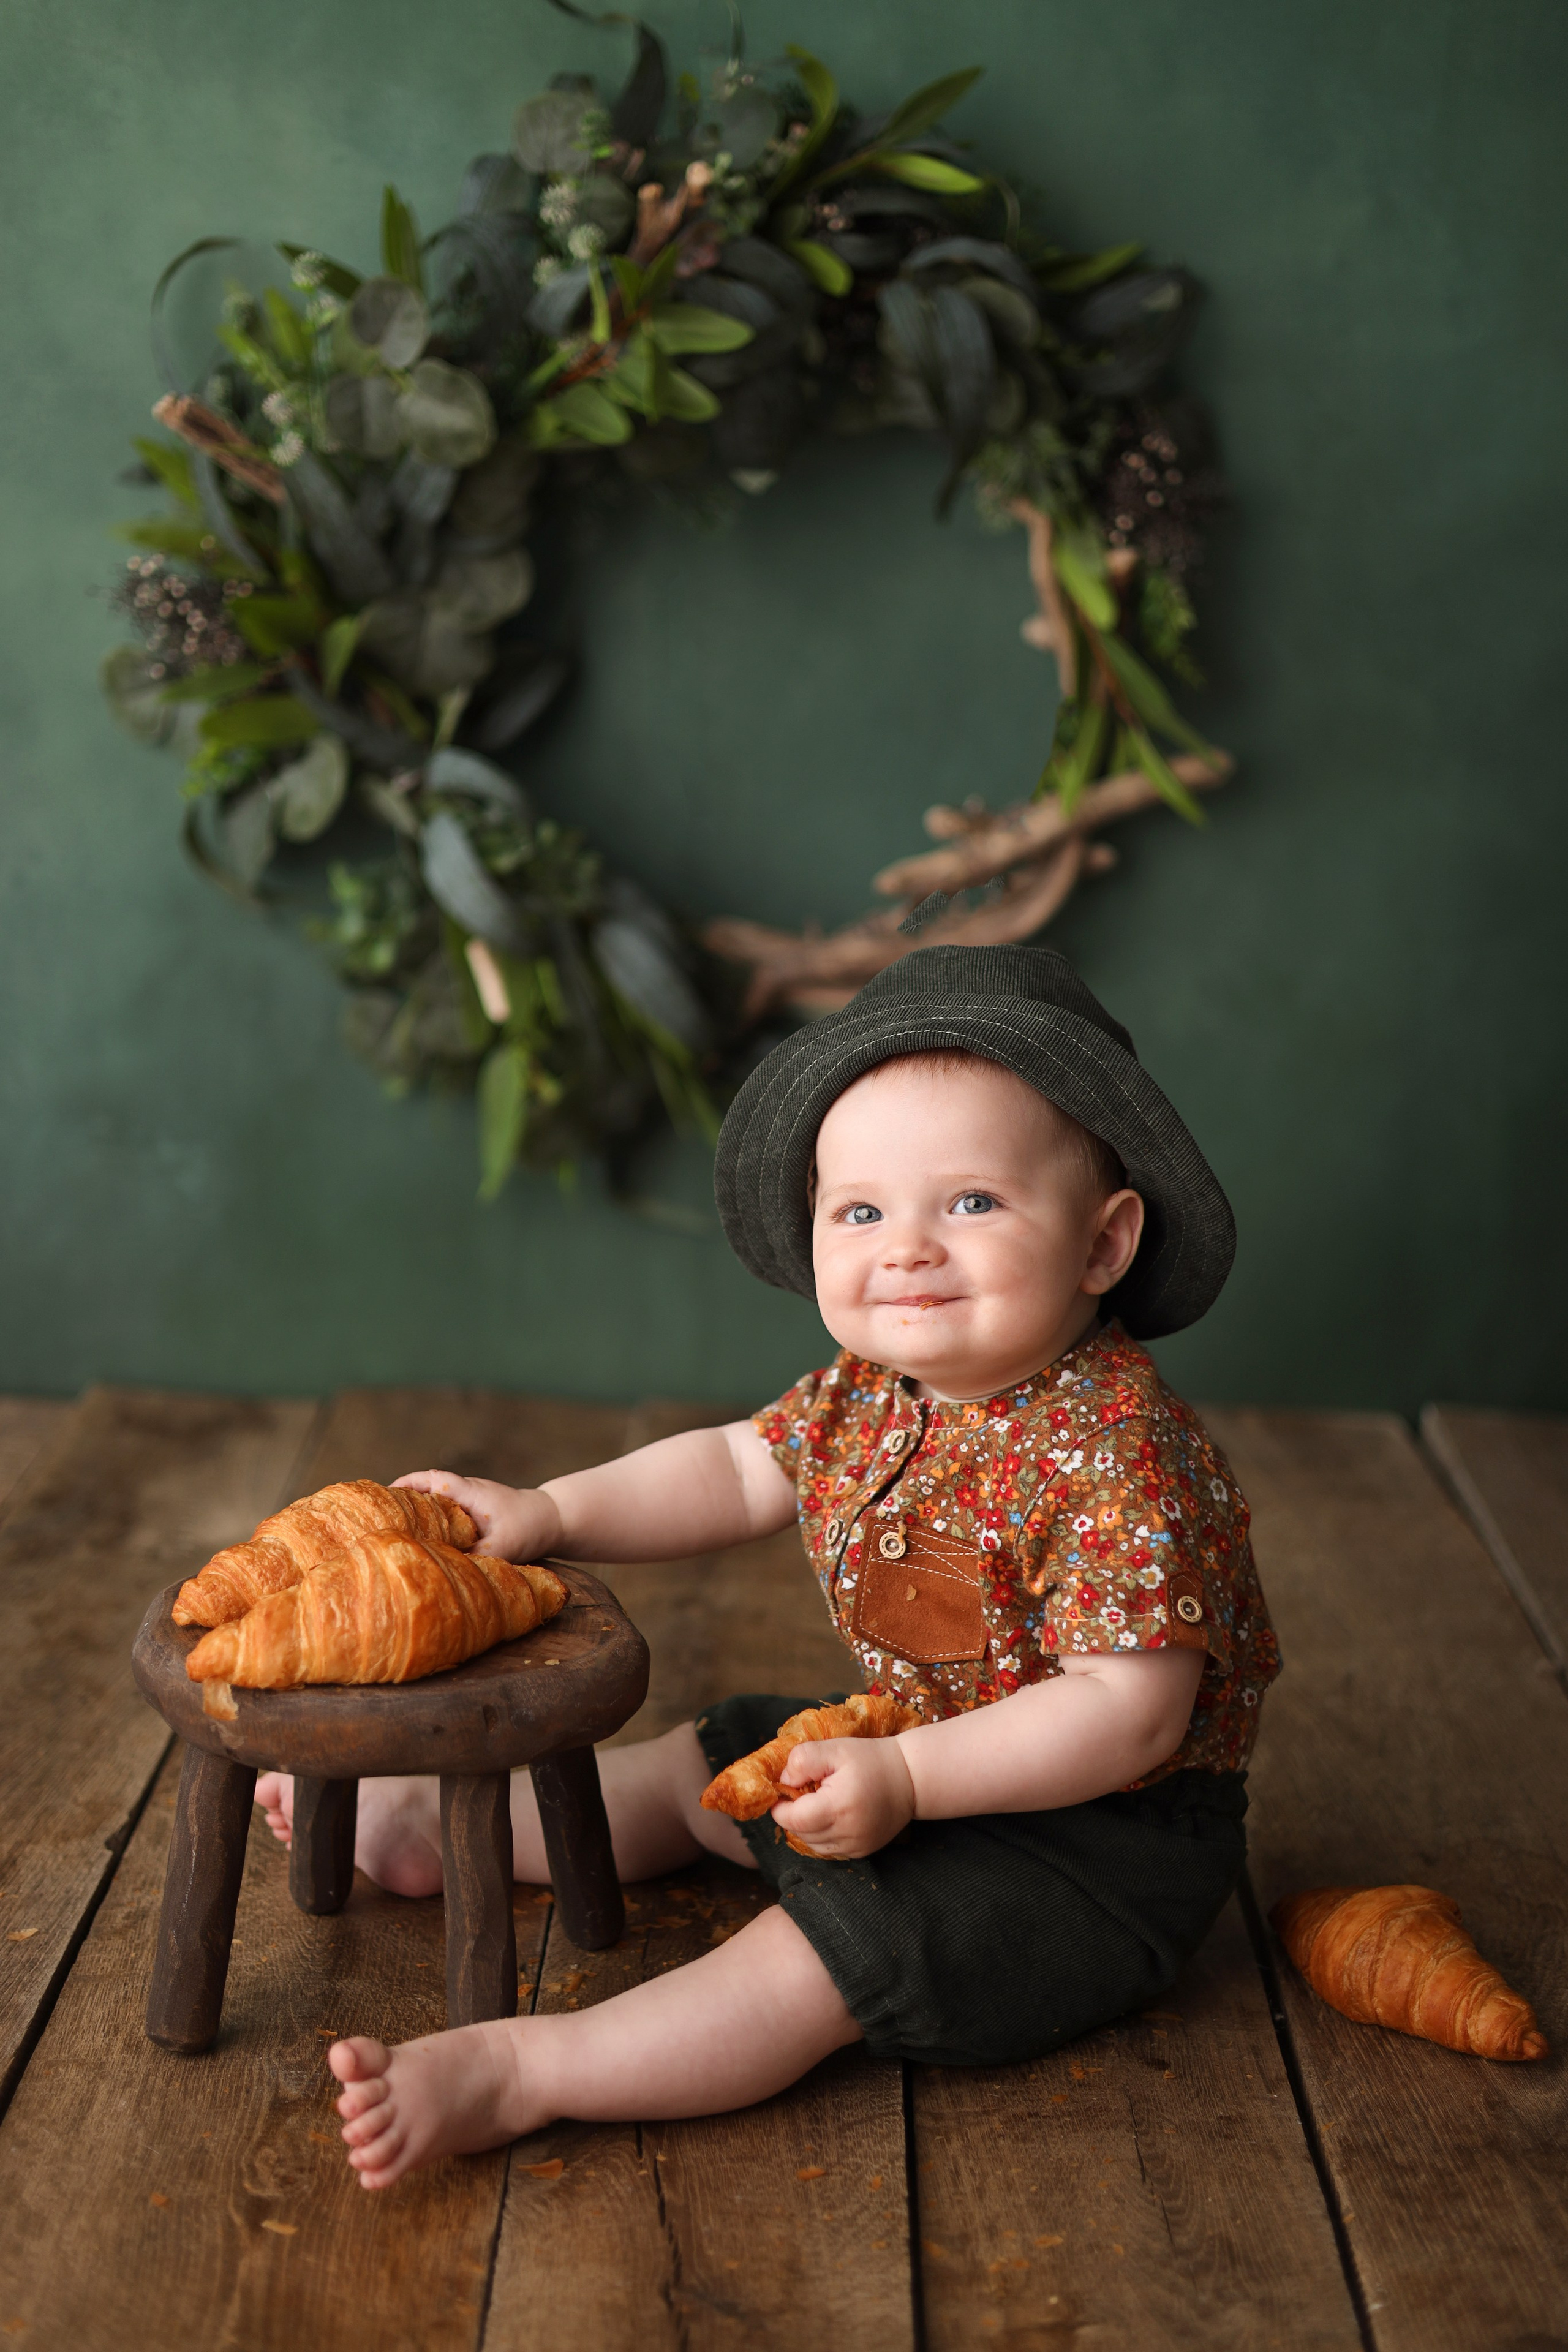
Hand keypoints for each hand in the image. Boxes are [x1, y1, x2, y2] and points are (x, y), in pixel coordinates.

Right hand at [393, 1471, 560, 1563]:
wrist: (554, 1520)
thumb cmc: (528, 1527)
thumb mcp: (501, 1546)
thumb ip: (473, 1557)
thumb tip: (444, 1569)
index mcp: (468, 1492)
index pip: (431, 1480)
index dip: (406, 1485)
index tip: (382, 1494)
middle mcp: (465, 1492)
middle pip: (425, 1490)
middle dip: (401, 1500)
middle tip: (374, 1516)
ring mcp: (469, 1502)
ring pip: (434, 1504)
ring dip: (415, 1513)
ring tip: (390, 1532)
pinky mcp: (473, 1515)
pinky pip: (445, 1515)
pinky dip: (430, 1524)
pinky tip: (420, 1543)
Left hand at [770, 1737, 916, 1860]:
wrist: (909, 1778)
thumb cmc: (870, 1760)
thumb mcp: (835, 1748)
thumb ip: (803, 1760)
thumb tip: (783, 1781)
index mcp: (838, 1807)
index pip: (793, 1820)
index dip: (781, 1808)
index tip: (783, 1792)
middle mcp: (847, 1834)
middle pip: (801, 1834)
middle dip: (794, 1814)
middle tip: (805, 1792)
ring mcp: (856, 1847)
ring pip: (813, 1844)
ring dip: (808, 1827)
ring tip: (820, 1802)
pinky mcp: (862, 1852)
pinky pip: (830, 1849)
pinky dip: (823, 1834)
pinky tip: (833, 1814)